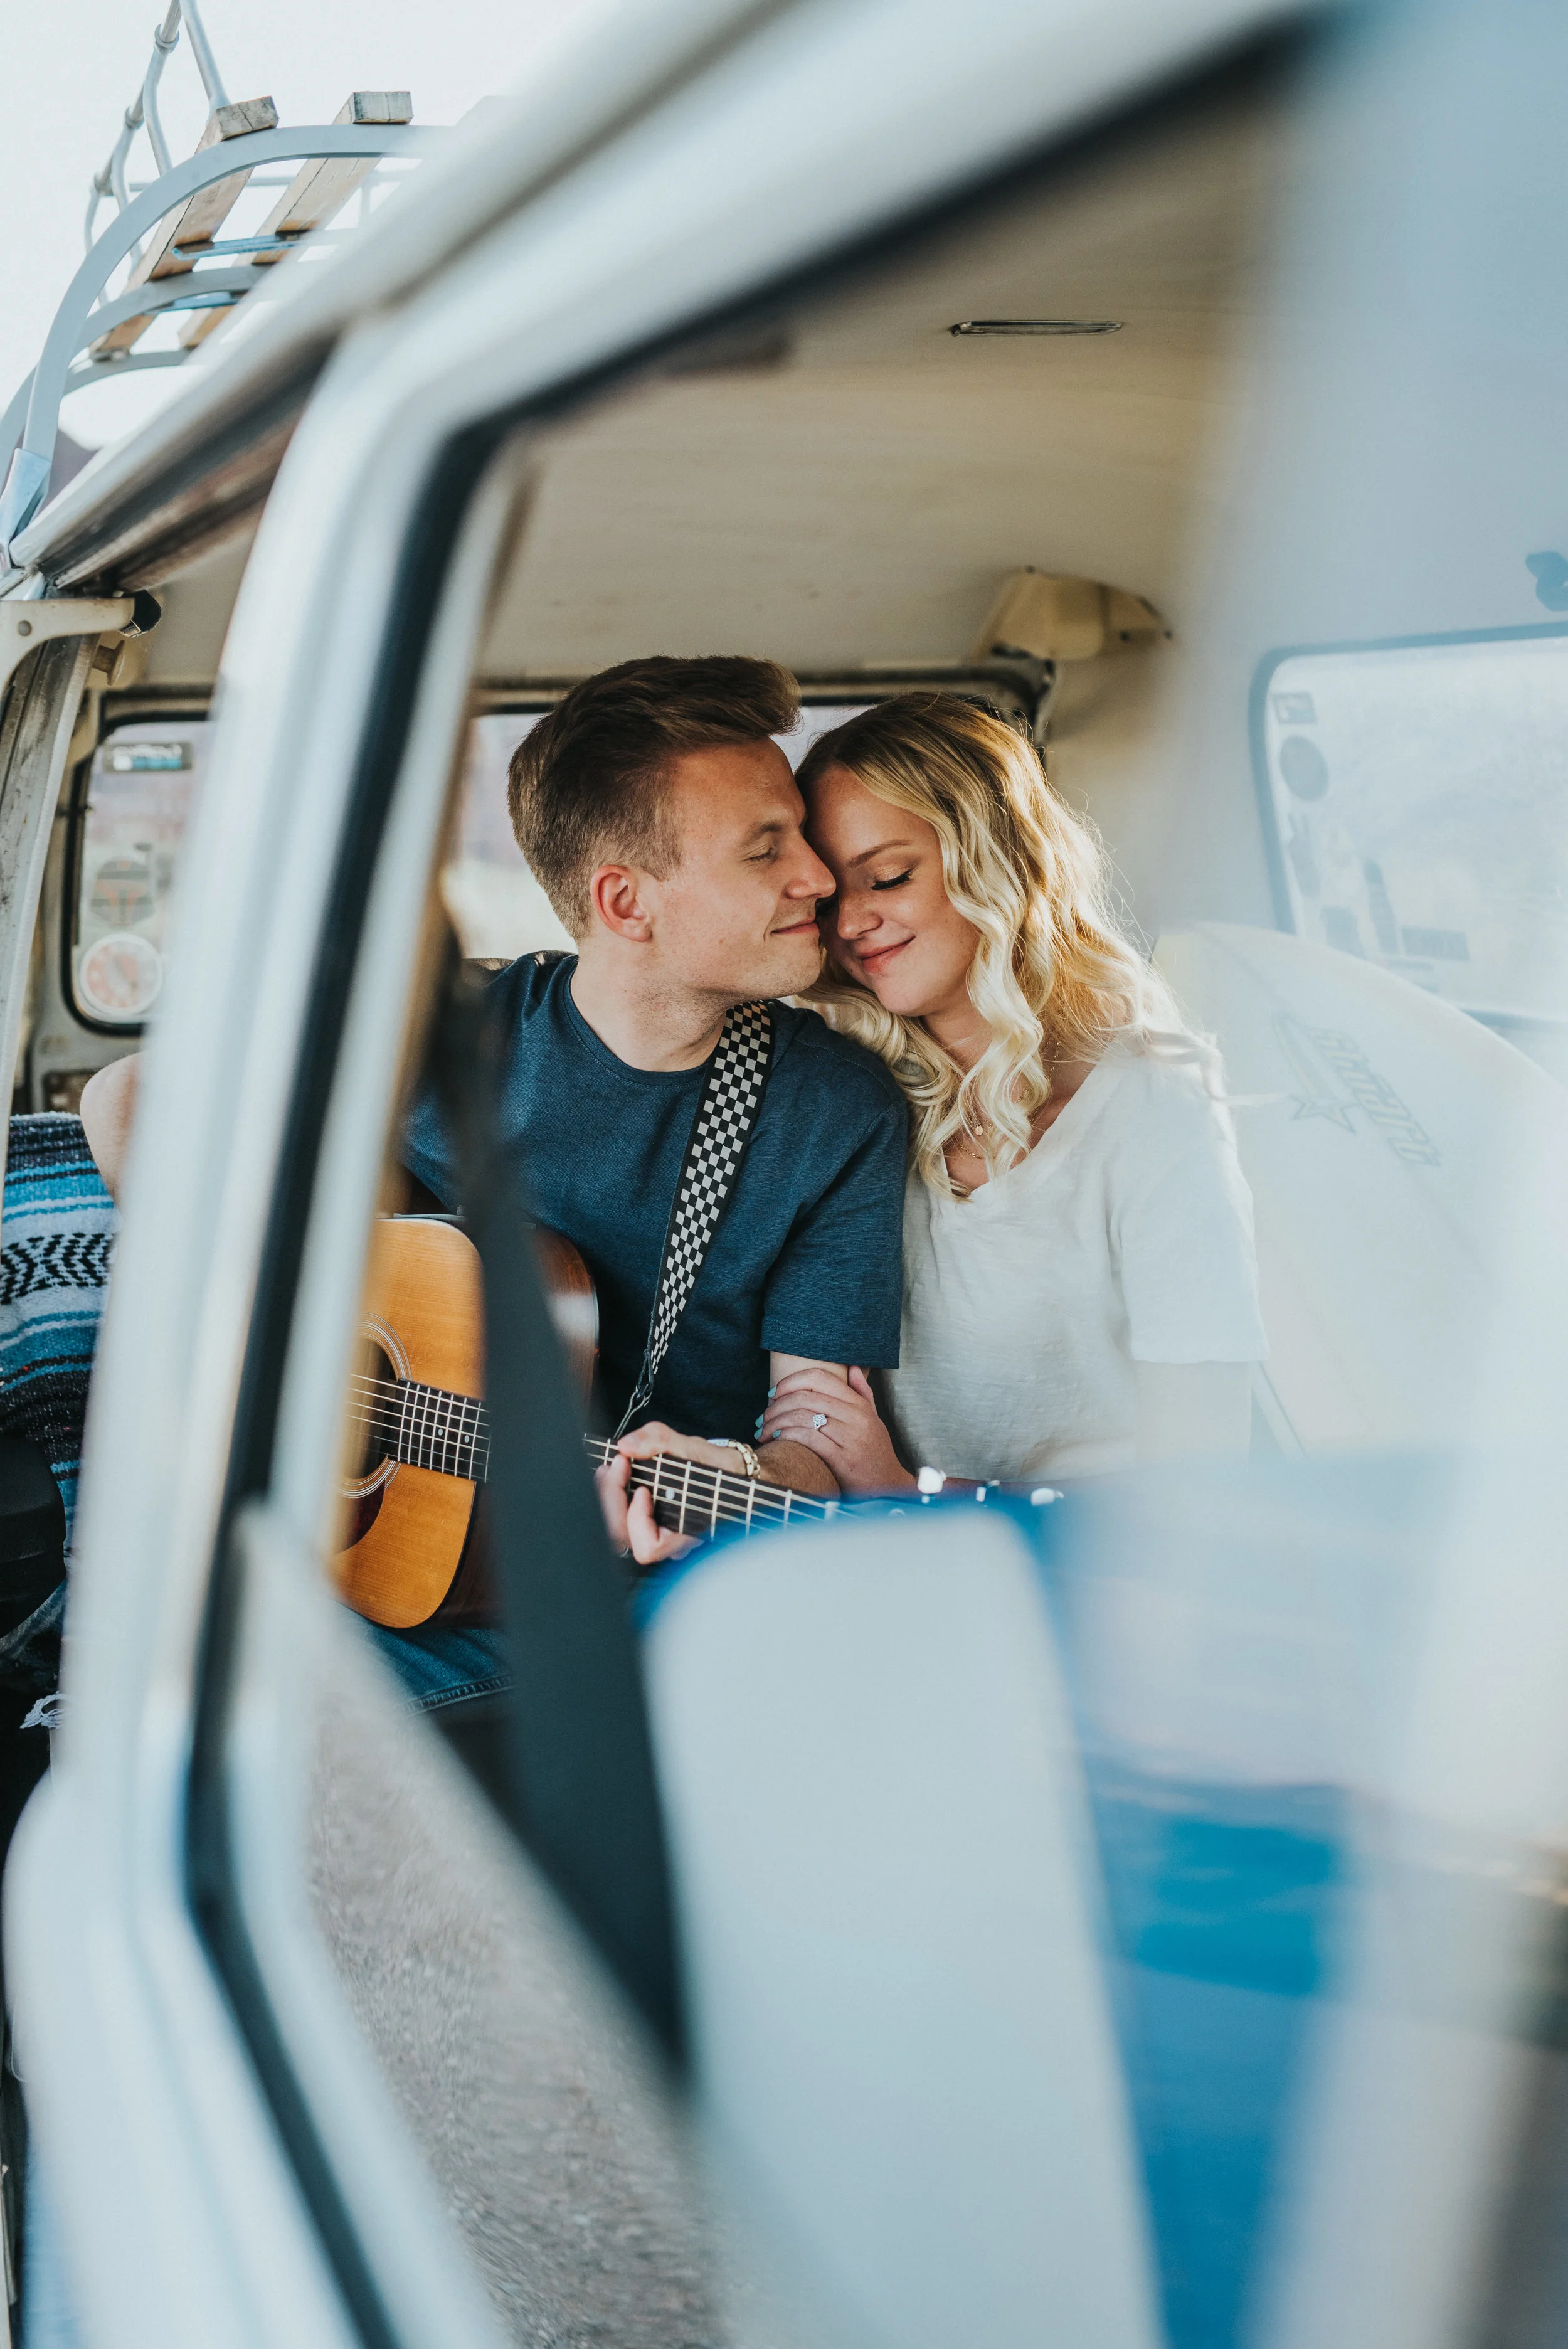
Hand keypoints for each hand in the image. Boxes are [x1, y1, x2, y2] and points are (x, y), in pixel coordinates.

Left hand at [593, 1421, 730, 1569]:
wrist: (728, 1471)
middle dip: (611, 1502)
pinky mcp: (650, 1524)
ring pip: (622, 1531)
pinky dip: (616, 1500)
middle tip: (613, 1469)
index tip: (642, 1489)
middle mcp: (670, 1540)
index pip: (649, 1546)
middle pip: (626, 1539)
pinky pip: (624, 1522)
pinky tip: (619, 1479)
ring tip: (614, 1470)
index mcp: (686, 1531)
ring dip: (611, 1501)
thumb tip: (626, 1446)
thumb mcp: (691, 1446)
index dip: (638, 1520)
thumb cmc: (715, 1465)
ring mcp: (659, 1535)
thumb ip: (658, 1440)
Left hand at [758, 1368, 914, 1495]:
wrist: (888, 1486)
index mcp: (859, 1404)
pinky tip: (777, 1440)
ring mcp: (850, 1438)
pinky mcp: (843, 1459)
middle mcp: (856, 1417)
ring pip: (804, 1416)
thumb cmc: (875, 1452)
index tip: (774, 1393)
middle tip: (762, 1417)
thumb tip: (853, 1368)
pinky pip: (809, 1438)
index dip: (791, 1381)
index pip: (819, 1378)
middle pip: (806, 1397)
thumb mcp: (873, 1419)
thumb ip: (862, 1393)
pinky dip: (787, 1436)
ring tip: (764, 1431)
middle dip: (776, 1405)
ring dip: (776, 1422)